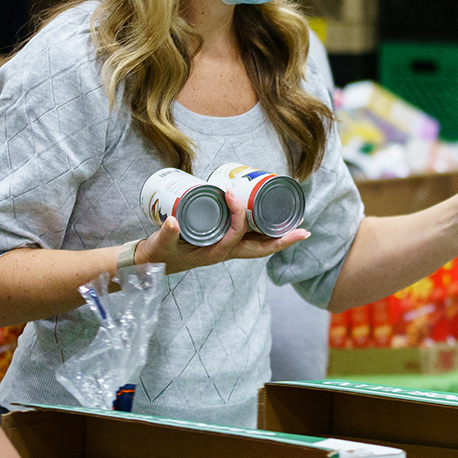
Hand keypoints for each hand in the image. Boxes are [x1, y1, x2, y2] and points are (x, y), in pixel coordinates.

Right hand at [136, 189, 308, 275]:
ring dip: (279, 234)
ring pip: (259, 243)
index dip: (238, 216)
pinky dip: (265, 229)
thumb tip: (171, 220)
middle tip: (304, 231)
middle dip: (282, 241)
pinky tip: (273, 217)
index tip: (232, 195)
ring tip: (298, 223)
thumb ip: (165, 234)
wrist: (153, 263)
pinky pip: (250, 236)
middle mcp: (226, 252)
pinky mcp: (224, 241)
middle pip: (260, 249)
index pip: (235, 236)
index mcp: (214, 254)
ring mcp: (227, 248)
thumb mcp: (160, 244)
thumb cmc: (158, 254)